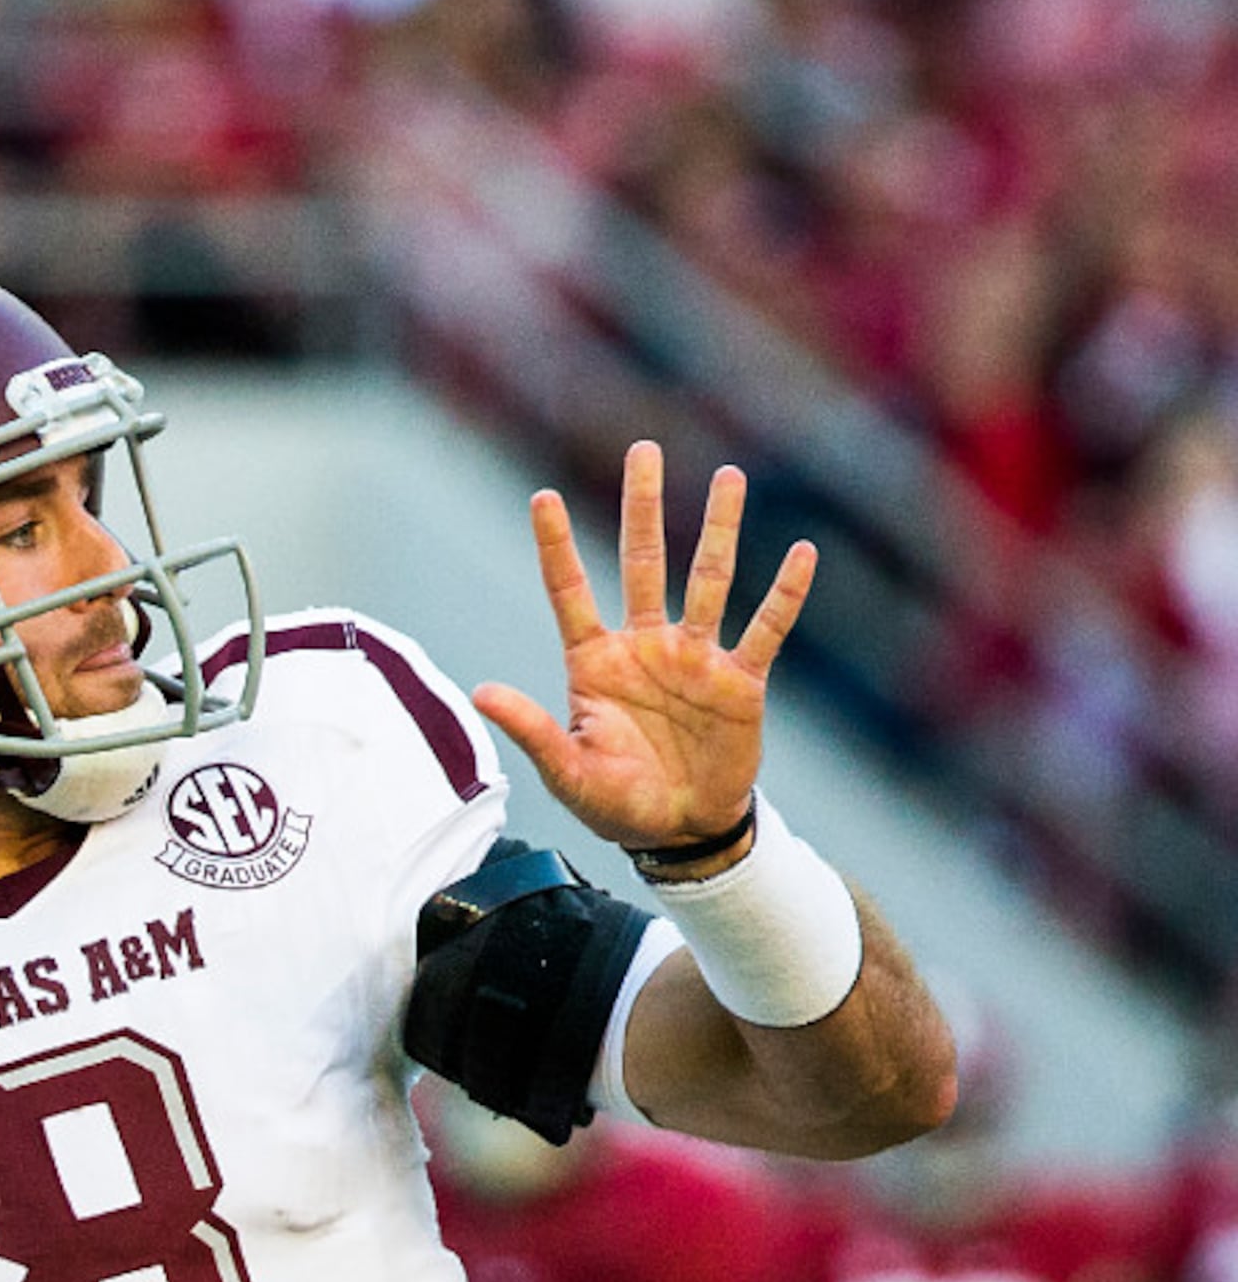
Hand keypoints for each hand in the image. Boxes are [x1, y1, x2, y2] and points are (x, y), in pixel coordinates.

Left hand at [472, 440, 814, 860]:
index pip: (570, 594)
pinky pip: (765, 629)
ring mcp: (695, 658)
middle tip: (644, 450)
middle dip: (641, 508)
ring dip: (717, 529)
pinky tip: (799, 553)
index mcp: (595, 664)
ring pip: (708, 579)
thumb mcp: (568, 772)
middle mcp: (645, 646)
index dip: (555, 547)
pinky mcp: (741, 681)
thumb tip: (482, 694)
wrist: (679, 831)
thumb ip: (533, 731)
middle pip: (642, 562)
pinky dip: (783, 594)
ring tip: (728, 476)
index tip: (541, 497)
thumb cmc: (616, 803)